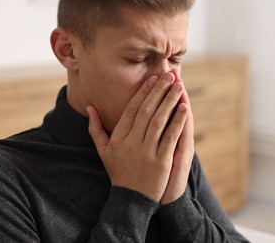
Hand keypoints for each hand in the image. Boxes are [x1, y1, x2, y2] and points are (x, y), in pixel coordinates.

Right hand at [87, 72, 188, 201]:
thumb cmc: (118, 171)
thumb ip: (96, 128)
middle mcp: (131, 142)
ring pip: (159, 121)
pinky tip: (185, 108)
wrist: (131, 199)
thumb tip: (89, 107)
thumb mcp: (103, 150)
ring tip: (178, 86)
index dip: (143, 92)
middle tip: (169, 75)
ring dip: (170, 101)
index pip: (132, 109)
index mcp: (118, 138)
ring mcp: (146, 152)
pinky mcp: (161, 161)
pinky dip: (178, 121)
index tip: (153, 78)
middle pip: (146, 111)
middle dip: (159, 90)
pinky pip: (170, 137)